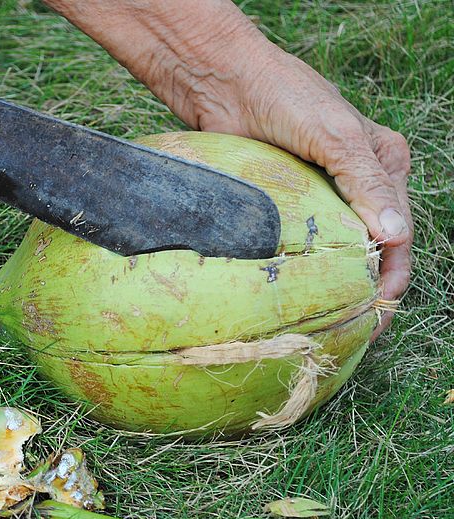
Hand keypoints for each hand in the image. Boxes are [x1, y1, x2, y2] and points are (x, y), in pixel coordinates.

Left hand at [44, 0, 411, 337]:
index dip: (392, 277)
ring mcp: (321, 192)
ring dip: (335, 283)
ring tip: (328, 321)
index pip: (399, 233)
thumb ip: (366, 184)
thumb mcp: (335, 136)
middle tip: (353, 329)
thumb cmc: (283, 97)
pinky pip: (302, 240)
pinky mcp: (286, 199)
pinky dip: (305, 267)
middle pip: (371, 246)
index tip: (377, 313)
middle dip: (366, 288)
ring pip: (336, 248)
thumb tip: (394, 236)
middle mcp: (358, 181)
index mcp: (384, 163)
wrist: (224, 83)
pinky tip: (297, 293)